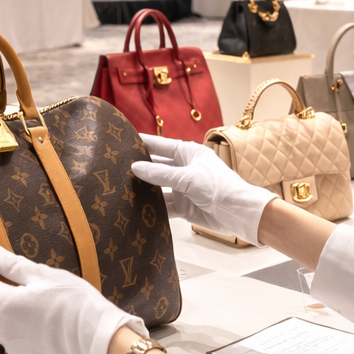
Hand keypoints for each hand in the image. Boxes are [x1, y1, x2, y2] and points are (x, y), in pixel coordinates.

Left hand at [0, 239, 144, 353]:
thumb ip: (13, 265)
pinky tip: (20, 303)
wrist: (95, 338)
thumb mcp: (43, 275)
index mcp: (2, 305)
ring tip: (7, 280)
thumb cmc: (73, 302)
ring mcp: (9, 343)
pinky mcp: (21, 352)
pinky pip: (3, 330)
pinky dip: (4, 314)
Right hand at [130, 134, 273, 242]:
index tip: (122, 140)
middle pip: (156, 166)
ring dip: (144, 189)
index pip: (160, 145)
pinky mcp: (182, 206)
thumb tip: (135, 168)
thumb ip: (160, 173)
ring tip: (120, 188)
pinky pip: (162, 205)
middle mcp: (183, 168)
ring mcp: (182, 188)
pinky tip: (136, 207)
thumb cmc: (219, 187)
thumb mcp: (187, 177)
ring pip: (157, 187)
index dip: (142, 143)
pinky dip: (152, 207)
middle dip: (139, 167)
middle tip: (115, 167)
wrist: (238, 213)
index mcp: (188, 153)